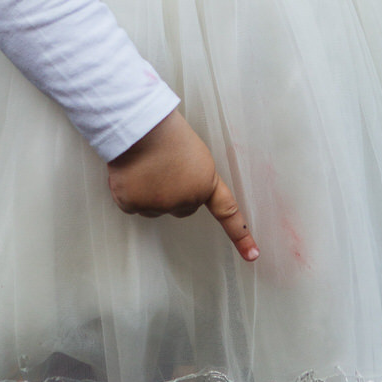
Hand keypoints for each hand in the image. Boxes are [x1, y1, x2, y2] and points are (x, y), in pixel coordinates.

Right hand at [107, 112, 259, 261]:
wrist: (141, 126)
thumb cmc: (167, 131)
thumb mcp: (194, 155)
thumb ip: (192, 178)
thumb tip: (172, 189)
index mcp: (205, 182)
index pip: (227, 212)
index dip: (240, 235)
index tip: (253, 255)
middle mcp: (186, 199)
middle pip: (181, 208)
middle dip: (173, 194)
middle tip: (163, 168)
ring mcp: (160, 205)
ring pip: (154, 207)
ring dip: (149, 191)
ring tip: (145, 164)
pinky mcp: (134, 205)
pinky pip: (131, 204)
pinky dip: (128, 190)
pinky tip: (130, 171)